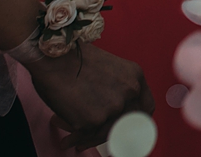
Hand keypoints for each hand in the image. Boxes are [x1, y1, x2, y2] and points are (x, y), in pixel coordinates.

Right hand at [26, 41, 152, 150]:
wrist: (54, 58)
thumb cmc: (75, 60)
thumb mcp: (110, 69)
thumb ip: (118, 89)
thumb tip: (114, 114)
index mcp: (136, 77)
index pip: (146, 108)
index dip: (138, 122)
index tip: (128, 131)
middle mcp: (129, 92)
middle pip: (128, 124)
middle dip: (113, 135)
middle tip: (101, 142)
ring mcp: (113, 107)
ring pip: (106, 132)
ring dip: (90, 140)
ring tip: (75, 140)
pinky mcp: (94, 120)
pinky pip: (86, 135)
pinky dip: (75, 139)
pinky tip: (66, 140)